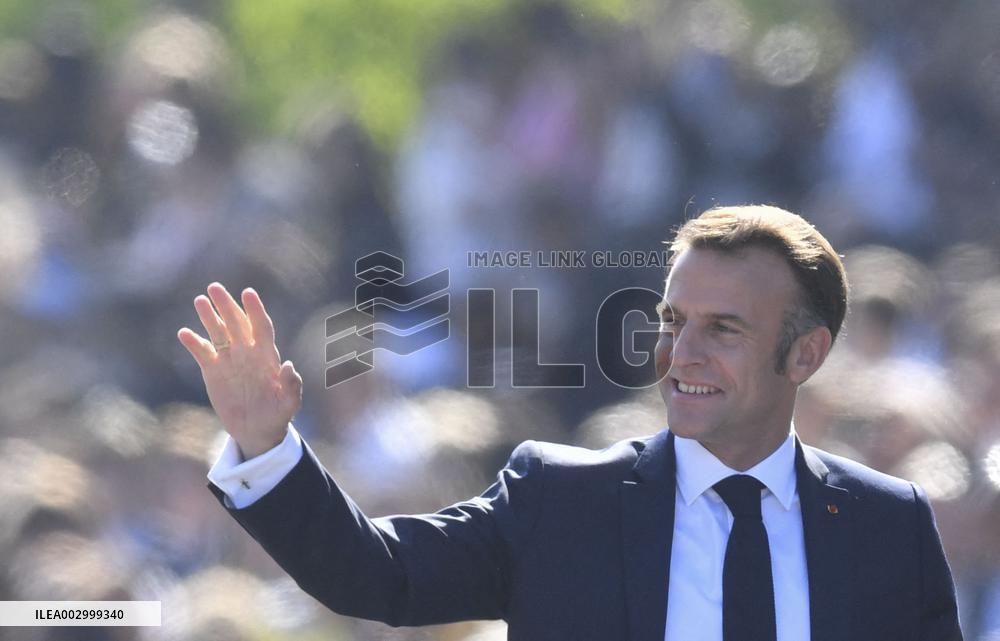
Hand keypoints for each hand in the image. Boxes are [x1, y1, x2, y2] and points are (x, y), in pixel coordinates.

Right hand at [177, 283, 302, 459]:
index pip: (261, 326)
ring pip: (218, 332)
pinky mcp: (213, 371)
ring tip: (200, 300)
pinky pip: (202, 352)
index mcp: (267, 356)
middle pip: (236, 323)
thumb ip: (291, 385)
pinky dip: (194, 342)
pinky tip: (184, 333)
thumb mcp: (289, 403)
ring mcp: (229, 360)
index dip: (255, 310)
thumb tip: (288, 365)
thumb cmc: (277, 415)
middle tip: (215, 287)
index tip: (248, 293)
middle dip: (227, 305)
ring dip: (209, 317)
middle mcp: (247, 352)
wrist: (257, 430)